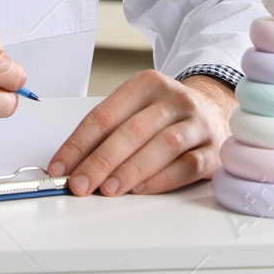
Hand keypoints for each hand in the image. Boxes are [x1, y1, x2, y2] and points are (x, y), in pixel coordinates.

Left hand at [47, 69, 235, 195]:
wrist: (215, 111)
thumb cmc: (165, 114)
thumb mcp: (137, 108)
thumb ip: (109, 132)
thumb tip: (73, 165)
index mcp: (147, 84)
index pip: (104, 115)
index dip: (78, 144)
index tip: (59, 167)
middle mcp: (174, 99)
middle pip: (132, 131)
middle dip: (100, 161)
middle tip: (79, 184)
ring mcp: (197, 123)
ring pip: (162, 146)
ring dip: (130, 171)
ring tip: (107, 189)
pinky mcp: (214, 149)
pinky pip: (188, 165)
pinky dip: (162, 179)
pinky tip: (141, 189)